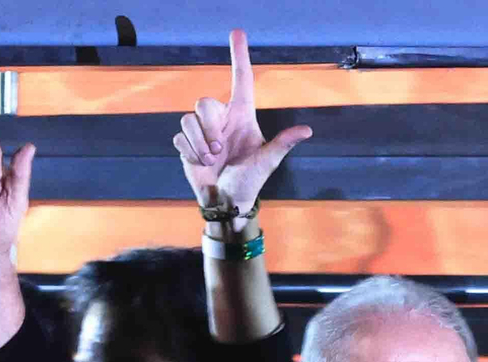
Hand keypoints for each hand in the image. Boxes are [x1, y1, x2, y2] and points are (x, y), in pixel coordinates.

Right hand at [173, 30, 311, 226]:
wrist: (226, 202)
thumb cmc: (250, 181)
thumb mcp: (267, 162)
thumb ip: (283, 143)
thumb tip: (307, 130)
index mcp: (242, 116)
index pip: (242, 80)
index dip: (239, 55)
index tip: (238, 32)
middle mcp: (222, 118)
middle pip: (204, 102)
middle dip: (208, 128)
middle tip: (220, 150)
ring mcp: (203, 130)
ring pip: (188, 119)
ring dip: (200, 143)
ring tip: (213, 160)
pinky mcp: (187, 143)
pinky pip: (180, 136)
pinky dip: (190, 152)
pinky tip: (202, 164)